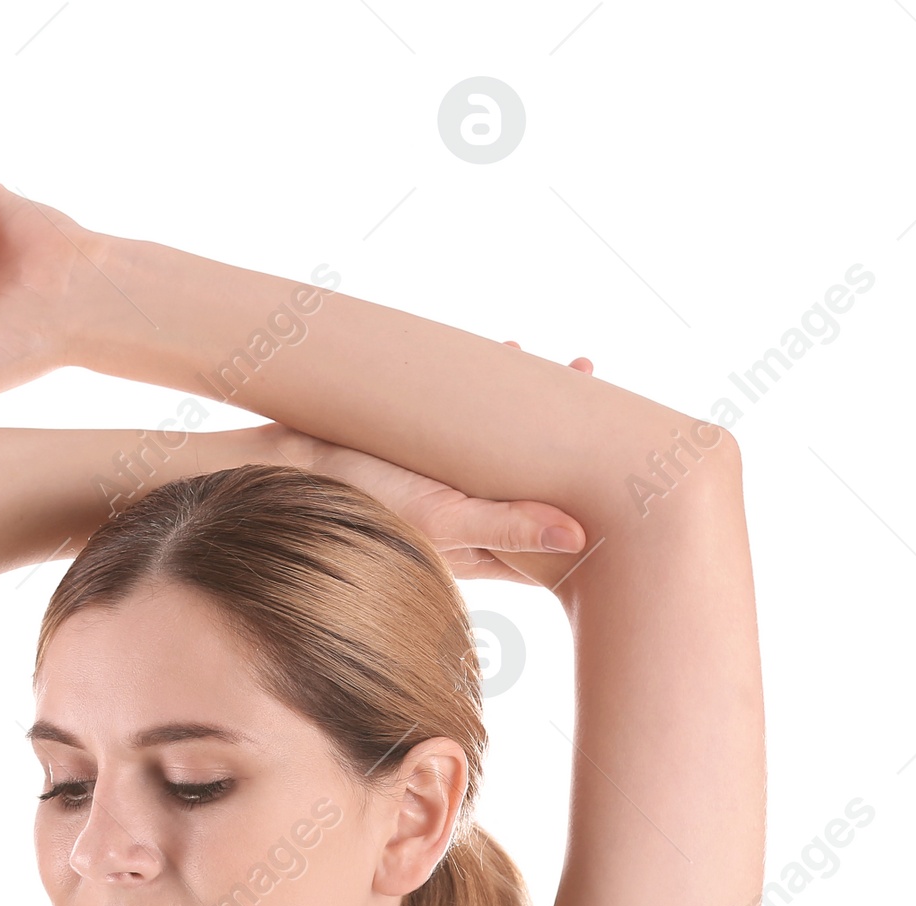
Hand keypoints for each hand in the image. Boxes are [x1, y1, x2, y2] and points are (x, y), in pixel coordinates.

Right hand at [261, 339, 594, 582]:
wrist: (279, 472)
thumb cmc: (358, 506)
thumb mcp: (440, 521)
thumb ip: (508, 529)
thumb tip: (581, 537)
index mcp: (482, 541)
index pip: (554, 527)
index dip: (596, 497)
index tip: (636, 454)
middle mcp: (466, 511)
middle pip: (534, 477)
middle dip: (574, 436)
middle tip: (609, 392)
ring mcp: (441, 477)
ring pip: (504, 441)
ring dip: (536, 404)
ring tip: (570, 367)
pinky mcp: (415, 445)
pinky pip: (466, 414)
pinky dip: (489, 385)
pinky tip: (505, 353)